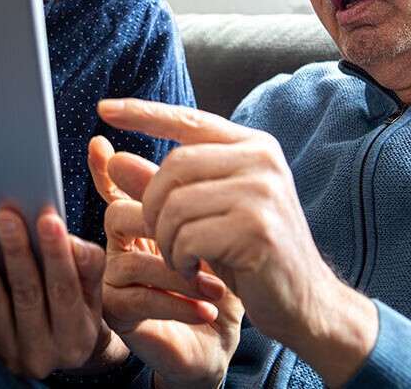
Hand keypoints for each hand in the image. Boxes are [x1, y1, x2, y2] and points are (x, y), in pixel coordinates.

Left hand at [0, 207, 125, 378]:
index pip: (65, 291)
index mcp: (76, 338)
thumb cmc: (76, 315)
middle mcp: (42, 353)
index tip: (48, 220)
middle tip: (6, 217)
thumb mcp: (93, 297)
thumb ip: (89, 268)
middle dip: (16, 252)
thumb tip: (71, 241)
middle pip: (26, 296)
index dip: (57, 255)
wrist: (55, 356)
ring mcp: (9, 354)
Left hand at [97, 99, 377, 386]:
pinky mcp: (257, 230)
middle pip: (173, 165)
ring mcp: (263, 192)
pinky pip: (188, 238)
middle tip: (164, 239)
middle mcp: (262, 160)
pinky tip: (197, 274)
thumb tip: (112, 158)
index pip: (188, 119)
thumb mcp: (205, 213)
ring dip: (166, 241)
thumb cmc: (252, 255)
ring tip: (184, 260)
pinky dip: (180, 261)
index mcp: (253, 146)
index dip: (142, 113)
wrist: (306, 303)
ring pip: (176, 204)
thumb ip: (162, 185)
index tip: (104, 108)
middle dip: (154, 207)